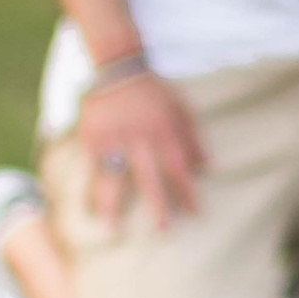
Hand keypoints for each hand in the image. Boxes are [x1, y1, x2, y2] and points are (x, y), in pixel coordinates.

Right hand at [79, 66, 204, 231]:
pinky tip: (89, 210)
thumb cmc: (154, 91)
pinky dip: (90, 190)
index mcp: (163, 130)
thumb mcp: (180, 108)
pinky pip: (91, 169)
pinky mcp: (92, 139)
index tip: (194, 213)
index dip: (187, 191)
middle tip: (163, 229)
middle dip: (157, 204)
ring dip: (112, 205)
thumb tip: (208, 166)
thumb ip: (193, 137)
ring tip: (112, 229)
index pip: (179, 166)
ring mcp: (113, 139)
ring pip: (112, 178)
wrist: (118, 68)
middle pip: (148, 177)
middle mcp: (139, 138)